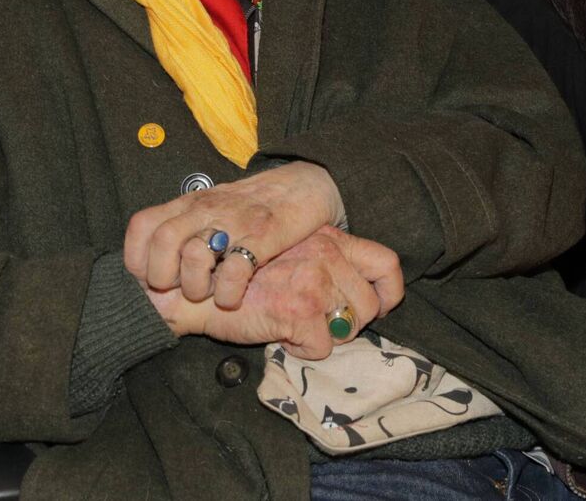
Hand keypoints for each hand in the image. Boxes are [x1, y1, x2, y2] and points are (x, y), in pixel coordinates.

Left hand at [126, 161, 343, 308]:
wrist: (306, 184)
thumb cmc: (253, 205)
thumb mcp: (212, 208)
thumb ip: (183, 229)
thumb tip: (149, 269)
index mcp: (190, 203)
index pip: (142, 225)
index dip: (137, 259)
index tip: (150, 280)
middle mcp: (208, 209)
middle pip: (163, 241)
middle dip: (163, 277)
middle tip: (180, 290)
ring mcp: (236, 222)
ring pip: (195, 254)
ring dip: (196, 286)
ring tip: (209, 293)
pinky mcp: (265, 236)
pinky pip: (235, 270)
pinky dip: (228, 294)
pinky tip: (233, 297)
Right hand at [146, 227, 403, 358]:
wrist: (195, 287)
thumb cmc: (241, 276)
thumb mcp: (289, 255)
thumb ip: (324, 263)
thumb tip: (359, 297)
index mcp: (327, 237)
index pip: (386, 262)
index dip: (390, 292)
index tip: (380, 308)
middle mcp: (325, 252)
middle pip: (370, 305)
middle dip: (348, 324)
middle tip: (318, 325)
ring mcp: (314, 279)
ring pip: (349, 328)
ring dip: (324, 336)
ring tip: (295, 325)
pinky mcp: (299, 308)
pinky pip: (322, 348)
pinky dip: (301, 350)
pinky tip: (280, 334)